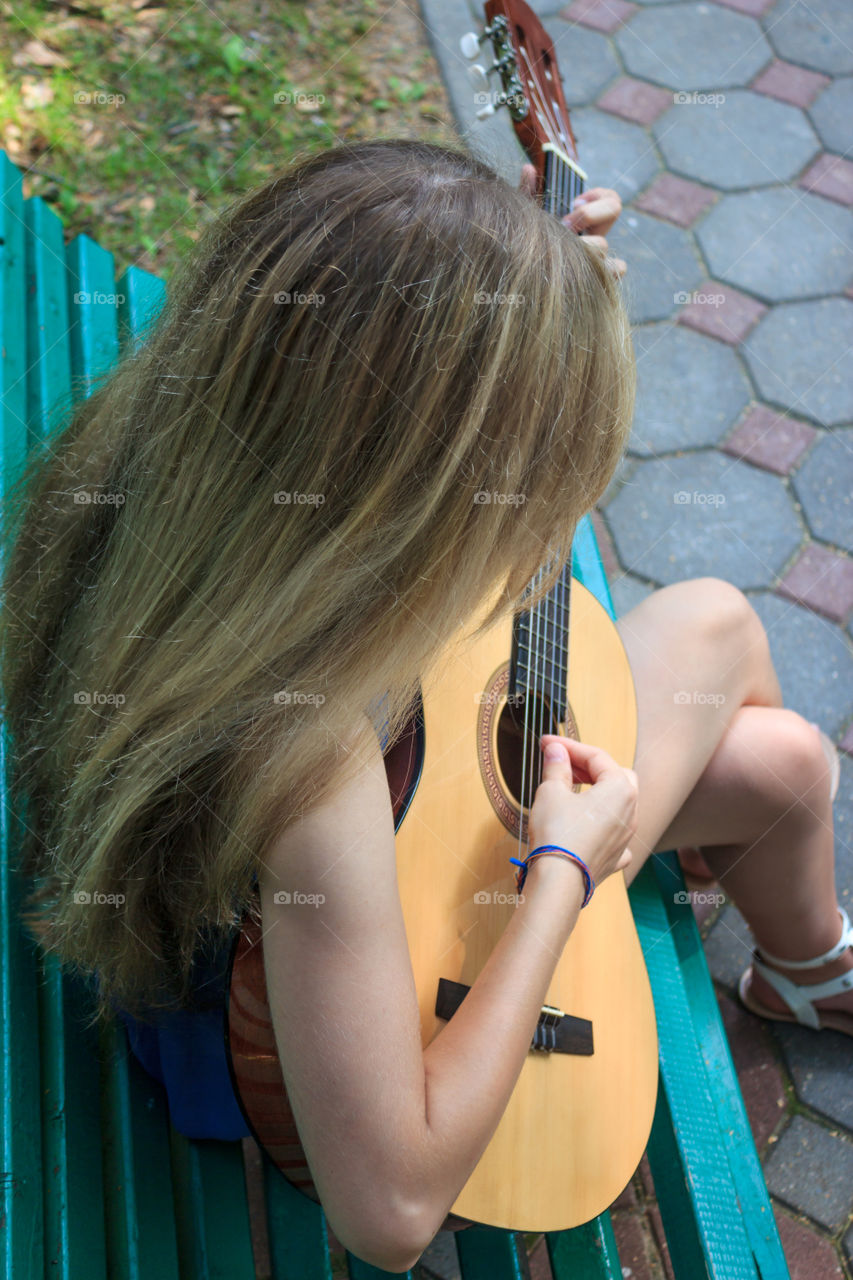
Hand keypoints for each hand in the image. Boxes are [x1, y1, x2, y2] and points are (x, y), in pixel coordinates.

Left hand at [518, 165, 626, 278]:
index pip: (611, 199)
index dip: (596, 195)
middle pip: (613, 210)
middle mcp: (597, 239)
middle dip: (587, 213)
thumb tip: (527, 169)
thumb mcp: (527, 218)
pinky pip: (617, 270)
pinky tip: (580, 269)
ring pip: (607, 243)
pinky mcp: (599, 279)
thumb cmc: (528, 246)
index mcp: (586, 223)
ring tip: (561, 250)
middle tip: (564, 225)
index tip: (573, 203)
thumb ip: (527, 195)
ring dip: (585, 243)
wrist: (524, 279)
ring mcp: (600, 259)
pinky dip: (608, 268)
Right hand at [526, 734, 636, 885]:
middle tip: (564, 763)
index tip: (547, 744)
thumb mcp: (551, 792)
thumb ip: (557, 767)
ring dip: (598, 793)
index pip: (596, 756)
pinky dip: (604, 826)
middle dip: (591, 767)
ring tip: (571, 791)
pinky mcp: (615, 857)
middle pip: (617, 776)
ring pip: (619, 805)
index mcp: (620, 789)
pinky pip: (616, 835)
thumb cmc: (558, 834)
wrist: (560, 881)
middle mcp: (631, 812)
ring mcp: (626, 837)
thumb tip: (556, 750)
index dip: (569, 746)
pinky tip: (590, 826)